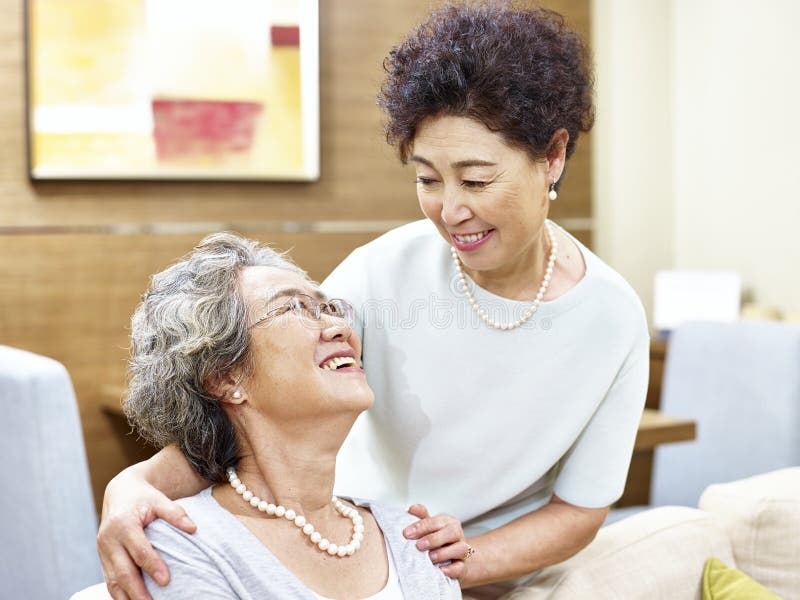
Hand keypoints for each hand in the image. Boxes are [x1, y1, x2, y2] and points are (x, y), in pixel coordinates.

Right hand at [97, 469, 196, 599]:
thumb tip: (193, 528)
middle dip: (137, 591)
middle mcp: (108, 539)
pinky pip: (109, 580)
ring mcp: (102, 551)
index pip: (139, 550)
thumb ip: (175, 513)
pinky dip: (119, 594)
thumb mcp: (159, 499)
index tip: (166, 580)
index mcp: (123, 524)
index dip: (152, 566)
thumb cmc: (143, 497)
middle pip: (123, 571)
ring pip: (113, 580)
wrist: (119, 493)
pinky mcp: (102, 558)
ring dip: (127, 597)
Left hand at [404, 504, 470, 579]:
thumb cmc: (439, 539)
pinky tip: (441, 571)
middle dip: (434, 539)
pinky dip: (452, 569)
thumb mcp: (430, 527)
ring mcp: (462, 551)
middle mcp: (457, 534)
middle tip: (419, 545)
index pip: (436, 521)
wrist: (455, 558)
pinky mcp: (463, 566)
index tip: (407, 533)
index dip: (421, 526)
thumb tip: (412, 509)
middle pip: (452, 532)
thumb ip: (421, 517)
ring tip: (430, 558)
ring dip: (444, 553)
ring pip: (460, 549)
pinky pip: (461, 567)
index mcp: (448, 522)